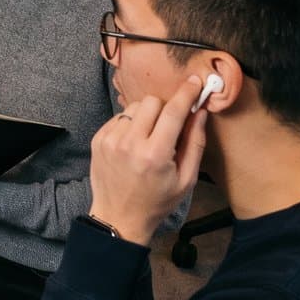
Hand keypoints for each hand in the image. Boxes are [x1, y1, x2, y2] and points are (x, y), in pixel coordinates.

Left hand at [86, 76, 209, 245]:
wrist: (119, 217)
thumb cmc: (157, 201)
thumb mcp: (186, 179)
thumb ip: (195, 143)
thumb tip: (201, 111)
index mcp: (155, 155)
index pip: (173, 112)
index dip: (186, 93)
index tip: (195, 82)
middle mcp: (130, 143)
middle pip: (152, 101)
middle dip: (165, 108)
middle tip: (169, 126)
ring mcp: (110, 140)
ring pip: (134, 107)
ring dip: (146, 116)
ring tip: (149, 138)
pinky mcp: (98, 139)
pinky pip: (119, 117)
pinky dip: (130, 124)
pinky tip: (134, 144)